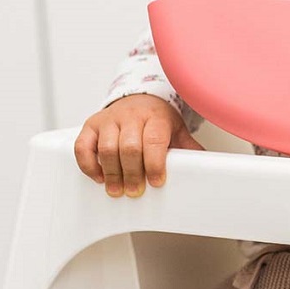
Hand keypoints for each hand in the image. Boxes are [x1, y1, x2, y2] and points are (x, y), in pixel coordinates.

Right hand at [75, 93, 202, 196]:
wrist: (140, 97)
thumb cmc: (157, 118)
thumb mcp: (176, 129)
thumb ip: (187, 147)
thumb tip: (206, 167)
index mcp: (156, 116)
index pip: (154, 140)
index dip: (154, 164)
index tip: (156, 182)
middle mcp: (131, 115)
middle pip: (129, 147)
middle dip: (132, 173)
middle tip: (135, 191)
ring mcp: (109, 119)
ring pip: (107, 148)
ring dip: (112, 173)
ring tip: (118, 190)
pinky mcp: (91, 125)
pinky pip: (83, 146)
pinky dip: (89, 165)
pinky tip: (100, 176)